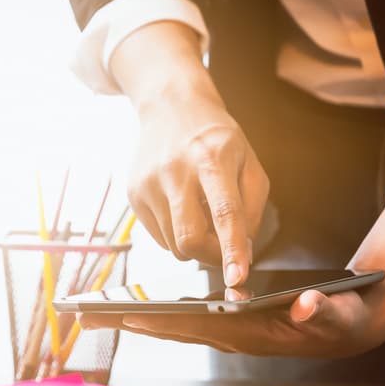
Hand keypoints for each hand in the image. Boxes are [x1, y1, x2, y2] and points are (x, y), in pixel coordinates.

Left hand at [81, 287, 384, 356]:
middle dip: (133, 324)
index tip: (129, 318)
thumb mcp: (341, 313)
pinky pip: (189, 320)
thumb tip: (304, 304)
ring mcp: (232, 333)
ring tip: (100, 314)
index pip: (201, 327)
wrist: (353, 325)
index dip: (165, 322)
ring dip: (140, 321)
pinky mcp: (232, 324)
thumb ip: (322, 310)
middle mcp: (235, 338)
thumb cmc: (344, 319)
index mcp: (254, 336)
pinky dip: (161, 315)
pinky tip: (138, 310)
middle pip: (176, 330)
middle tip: (88, 318)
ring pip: (178, 327)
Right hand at [112, 22, 268, 285]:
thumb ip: (251, 209)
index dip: (232, 249)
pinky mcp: (133, 195)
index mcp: (212, 159)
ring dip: (194, 243)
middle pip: (189, 239)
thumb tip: (241, 253)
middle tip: (223, 249)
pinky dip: (176, 234)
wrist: (170, 107)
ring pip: (173, 244)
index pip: (224, 213)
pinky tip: (181, 208)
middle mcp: (175, 171)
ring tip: (200, 214)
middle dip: (210, 255)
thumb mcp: (249, 162)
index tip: (237, 277)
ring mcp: (149, 184)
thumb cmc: (217, 138)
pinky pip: (159, 237)